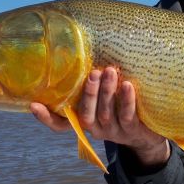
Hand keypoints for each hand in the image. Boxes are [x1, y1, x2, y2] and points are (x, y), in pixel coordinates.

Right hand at [30, 67, 169, 167]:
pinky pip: (127, 116)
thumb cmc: (124, 106)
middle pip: (86, 114)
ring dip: (106, 92)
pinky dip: (126, 100)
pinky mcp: (131, 131)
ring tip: (109, 72)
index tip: (33, 105)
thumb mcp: (108, 97)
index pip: (61, 123)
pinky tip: (127, 85)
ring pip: (106, 114)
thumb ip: (96, 83)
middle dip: (88, 93)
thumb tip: (84, 50)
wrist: (150, 132)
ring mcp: (113, 131)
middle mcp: (96, 128)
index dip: (46, 117)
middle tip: (92, 73)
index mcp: (86, 120)